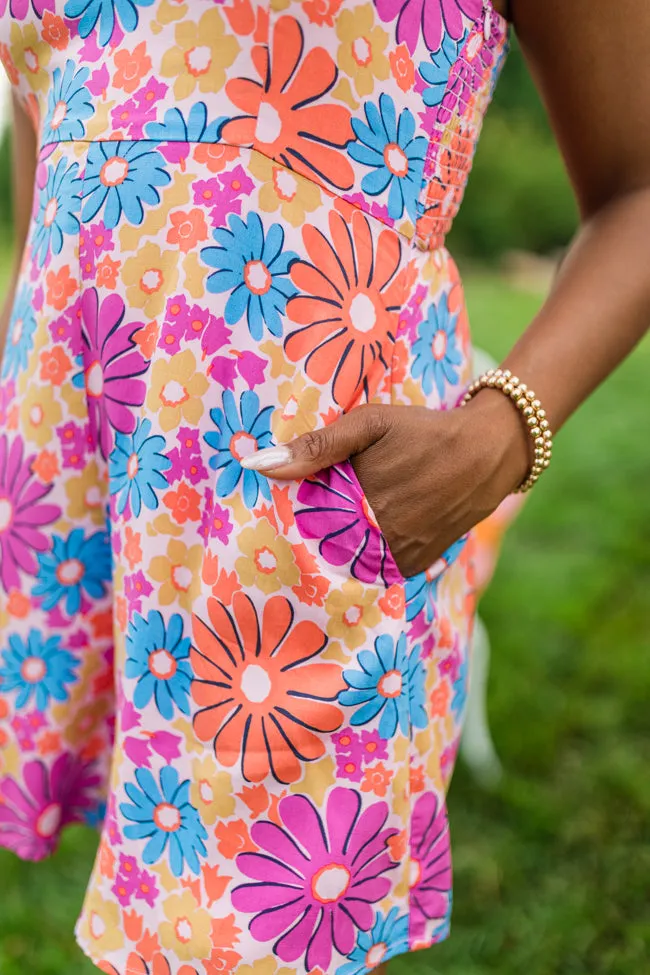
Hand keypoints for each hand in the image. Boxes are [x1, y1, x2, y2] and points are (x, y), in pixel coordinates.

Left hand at [241, 392, 529, 578]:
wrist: (488, 453)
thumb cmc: (424, 433)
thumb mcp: (371, 424)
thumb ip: (317, 446)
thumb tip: (258, 465)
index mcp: (359, 504)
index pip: (302, 524)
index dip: (293, 515)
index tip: (280, 507)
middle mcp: (377, 539)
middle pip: (323, 546)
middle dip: (313, 532)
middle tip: (310, 513)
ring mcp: (397, 556)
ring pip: (348, 559)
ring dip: (339, 544)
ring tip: (342, 519)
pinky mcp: (413, 565)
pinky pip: (375, 568)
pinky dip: (365, 554)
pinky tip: (364, 531)